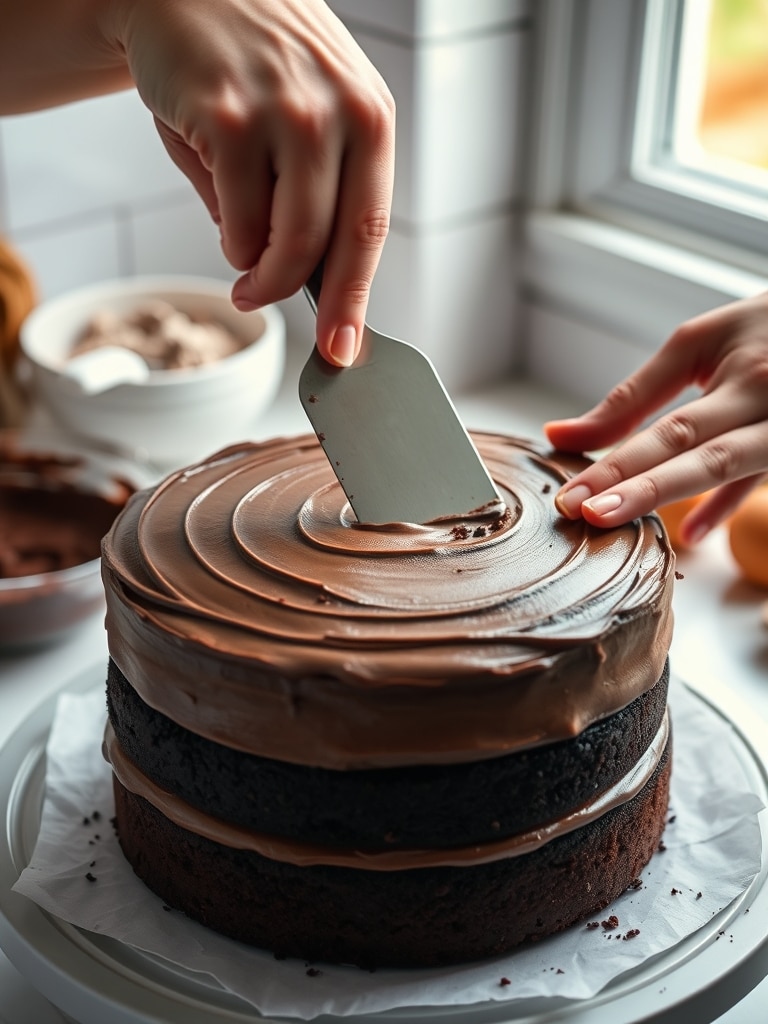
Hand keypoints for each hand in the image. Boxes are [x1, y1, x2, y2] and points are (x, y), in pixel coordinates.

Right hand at [111, 0, 394, 366]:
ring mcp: (286, 115)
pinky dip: (227, 241)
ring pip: (282, 242)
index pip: (371, 229)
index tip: (345, 348)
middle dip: (302, 300)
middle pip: (329, 245)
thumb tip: (300, 277)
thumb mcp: (308, 114)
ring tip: (242, 267)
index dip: (355, 299)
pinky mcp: (228, 119)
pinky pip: (234, 222)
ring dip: (256, 273)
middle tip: (265, 308)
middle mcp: (338, 114)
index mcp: (370, 117)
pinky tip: (223, 218)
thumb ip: (311, 192)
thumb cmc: (251, 63)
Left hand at [544, 291, 767, 544]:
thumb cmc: (761, 329)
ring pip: (728, 467)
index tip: (570, 496)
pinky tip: (690, 533)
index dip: (614, 461)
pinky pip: (759, 482)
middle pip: (695, 449)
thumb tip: (559, 434)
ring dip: (671, 496)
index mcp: (741, 372)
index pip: (667, 427)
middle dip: (636, 485)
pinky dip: (725, 507)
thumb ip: (635, 395)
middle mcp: (767, 399)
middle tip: (583, 514)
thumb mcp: (699, 345)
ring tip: (615, 519)